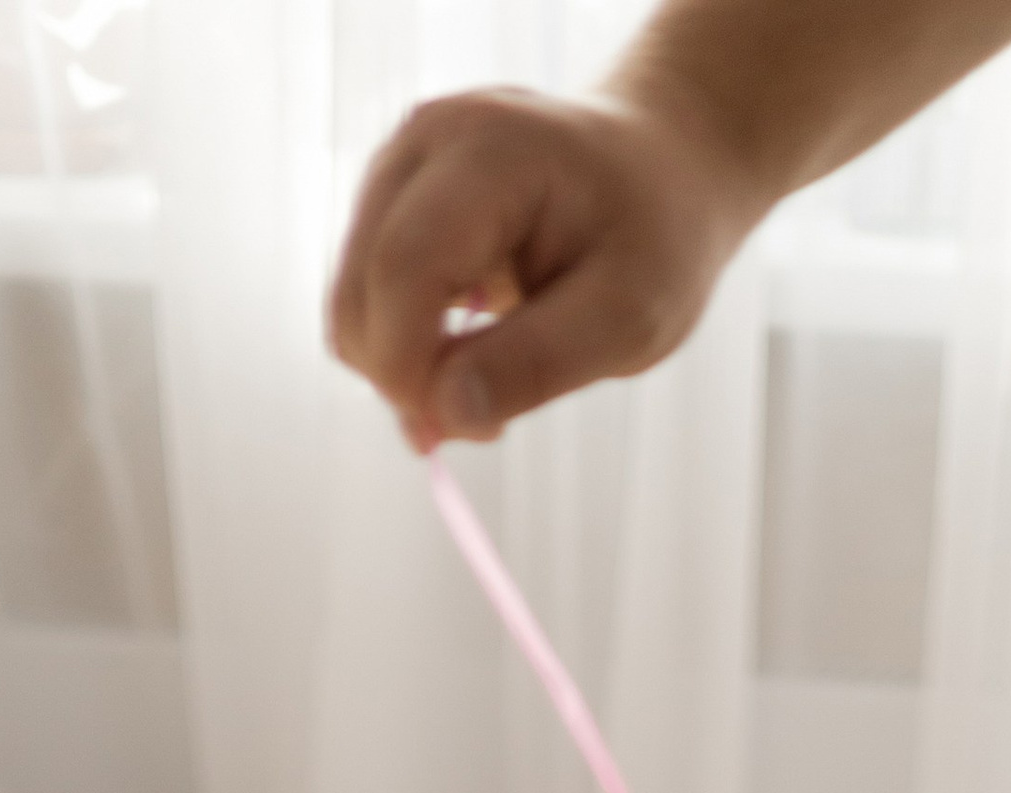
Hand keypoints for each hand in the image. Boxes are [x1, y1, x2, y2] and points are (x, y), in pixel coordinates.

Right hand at [329, 90, 759, 449]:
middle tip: (489, 424)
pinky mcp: (391, 199)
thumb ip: (536, 364)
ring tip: (489, 384)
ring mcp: (399, 164)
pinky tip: (468, 354)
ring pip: (353, 301)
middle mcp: (425, 141)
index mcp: (488, 150)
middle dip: (406, 377)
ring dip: (405, 367)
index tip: (462, 432)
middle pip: (363, 288)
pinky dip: (406, 347)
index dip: (410, 367)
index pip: (405, 267)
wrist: (657, 170)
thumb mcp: (626, 317)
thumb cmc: (654, 239)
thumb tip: (442, 416)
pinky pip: (367, 297)